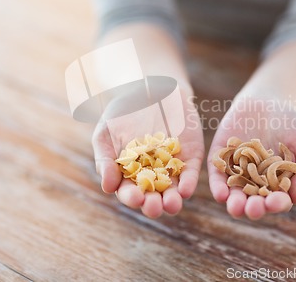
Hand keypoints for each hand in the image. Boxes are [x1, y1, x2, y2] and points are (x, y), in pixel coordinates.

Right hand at [92, 86, 203, 217]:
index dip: (131, 197)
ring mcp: (172, 167)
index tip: (135, 198)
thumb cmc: (122, 112)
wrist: (148, 88)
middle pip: (153, 196)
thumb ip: (105, 159)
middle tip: (153, 207)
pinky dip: (189, 182)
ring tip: (172, 204)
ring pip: (174, 190)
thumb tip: (108, 187)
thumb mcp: (106, 132)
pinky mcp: (190, 157)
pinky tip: (186, 190)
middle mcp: (152, 176)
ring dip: (173, 200)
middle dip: (153, 204)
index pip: (130, 192)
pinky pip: (190, 173)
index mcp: (129, 174)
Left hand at [207, 91, 295, 219]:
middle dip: (254, 208)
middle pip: (254, 202)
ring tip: (236, 207)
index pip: (277, 201)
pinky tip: (221, 193)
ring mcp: (237, 173)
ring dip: (234, 204)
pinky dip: (218, 186)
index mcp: (278, 186)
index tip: (276, 202)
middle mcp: (256, 184)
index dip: (277, 204)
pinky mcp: (220, 160)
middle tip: (254, 208)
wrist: (271, 101)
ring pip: (234, 194)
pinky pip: (217, 176)